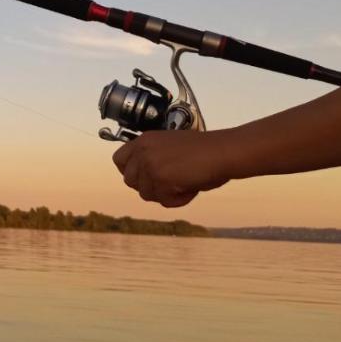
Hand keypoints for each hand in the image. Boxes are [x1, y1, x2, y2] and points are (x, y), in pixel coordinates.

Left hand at [112, 129, 232, 207]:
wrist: (222, 151)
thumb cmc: (203, 150)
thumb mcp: (168, 146)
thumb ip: (152, 158)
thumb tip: (143, 181)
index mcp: (144, 140)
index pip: (118, 160)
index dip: (131, 172)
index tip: (146, 176)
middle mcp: (143, 151)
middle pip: (130, 181)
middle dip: (149, 186)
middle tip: (170, 183)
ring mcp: (150, 166)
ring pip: (146, 194)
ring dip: (165, 193)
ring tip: (185, 182)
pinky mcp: (161, 180)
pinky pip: (165, 201)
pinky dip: (179, 200)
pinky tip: (191, 187)